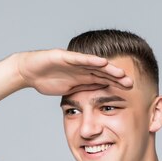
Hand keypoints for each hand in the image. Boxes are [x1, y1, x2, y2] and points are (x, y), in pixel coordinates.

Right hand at [15, 48, 133, 95]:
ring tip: (122, 73)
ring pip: (95, 65)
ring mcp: (74, 62)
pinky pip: (80, 59)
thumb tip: (94, 103)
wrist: (29, 71)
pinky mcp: (65, 57)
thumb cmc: (47, 80)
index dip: (116, 85)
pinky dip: (92, 60)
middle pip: (103, 73)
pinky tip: (103, 62)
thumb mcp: (68, 91)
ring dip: (109, 69)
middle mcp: (82, 69)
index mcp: (83, 77)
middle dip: (117, 78)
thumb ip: (81, 92)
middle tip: (132, 83)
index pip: (103, 81)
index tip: (130, 92)